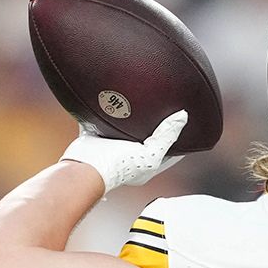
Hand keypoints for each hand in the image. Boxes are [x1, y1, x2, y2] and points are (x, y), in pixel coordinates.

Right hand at [60, 110, 186, 193]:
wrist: (84, 167)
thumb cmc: (117, 168)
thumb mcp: (151, 155)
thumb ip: (166, 137)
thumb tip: (182, 117)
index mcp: (145, 167)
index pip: (168, 153)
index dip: (177, 140)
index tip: (183, 123)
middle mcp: (129, 158)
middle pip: (146, 139)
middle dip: (153, 126)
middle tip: (162, 108)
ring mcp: (111, 148)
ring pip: (124, 130)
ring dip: (130, 119)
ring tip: (139, 102)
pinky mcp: (95, 138)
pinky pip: (102, 122)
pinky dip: (106, 112)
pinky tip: (111, 100)